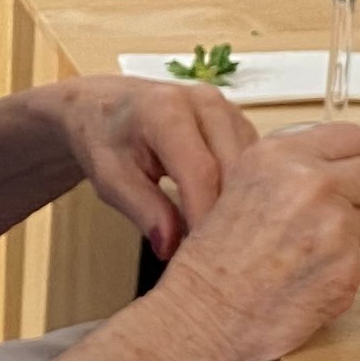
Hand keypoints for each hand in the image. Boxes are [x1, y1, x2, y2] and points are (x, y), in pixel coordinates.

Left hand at [47, 77, 255, 261]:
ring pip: (251, 167)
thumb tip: (171, 248)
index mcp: (167, 110)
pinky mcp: (240, 123)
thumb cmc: (105, 140)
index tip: (205, 256)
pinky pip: (255, 164)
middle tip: (218, 258)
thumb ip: (143, 210)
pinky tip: (234, 220)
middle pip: (234, 168)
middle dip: (229, 215)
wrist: (108, 106)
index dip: (205, 217)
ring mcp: (227, 110)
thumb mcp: (110, 178)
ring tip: (226, 243)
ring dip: (244, 206)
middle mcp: (205, 102)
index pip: (200, 171)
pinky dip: (248, 193)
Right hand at [148, 124, 359, 360]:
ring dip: (346, 238)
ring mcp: (333, 224)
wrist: (206, 315)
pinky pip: (359, 262)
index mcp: (280, 155)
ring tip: (299, 256)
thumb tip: (346, 164)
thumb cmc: (214, 261)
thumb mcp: (242, 185)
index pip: (353, 137)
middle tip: (338, 216)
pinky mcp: (347, 266)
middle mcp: (310, 182)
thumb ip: (293, 168)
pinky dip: (338, 274)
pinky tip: (303, 281)